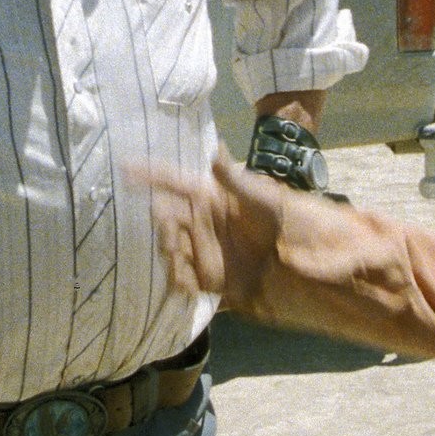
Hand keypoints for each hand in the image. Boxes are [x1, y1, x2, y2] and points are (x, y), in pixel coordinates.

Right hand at [140, 151, 292, 312]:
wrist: (310, 266)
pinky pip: (183, 281)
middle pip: (166, 219)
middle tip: (173, 233)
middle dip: (161, 224)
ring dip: (169, 254)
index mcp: (210, 199)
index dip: (149, 175)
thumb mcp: (265, 198)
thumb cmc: (289, 222)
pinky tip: (183, 283)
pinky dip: (178, 281)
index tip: (125, 167)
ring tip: (180, 257)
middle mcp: (201, 224)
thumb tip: (214, 153)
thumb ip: (237, 180)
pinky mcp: (211, 281)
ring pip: (170, 251)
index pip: (173, 182)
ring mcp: (204, 252)